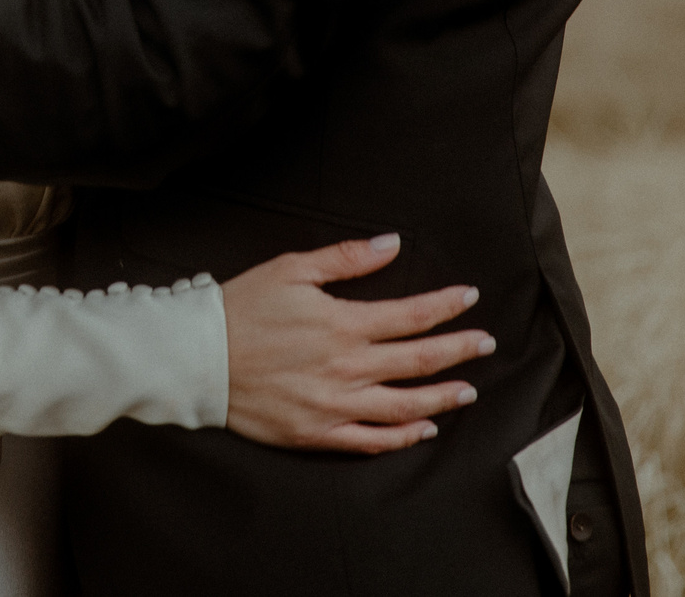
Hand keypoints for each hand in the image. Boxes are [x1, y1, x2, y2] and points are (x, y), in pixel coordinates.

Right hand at [221, 235, 492, 453]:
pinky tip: (424, 429)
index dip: (445, 306)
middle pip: (419, 361)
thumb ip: (347, 258)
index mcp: (343, 324)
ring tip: (467, 391)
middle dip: (459, 350)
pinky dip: (403, 437)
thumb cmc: (242, 307)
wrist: (199, 358)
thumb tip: (392, 244)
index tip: (469, 298)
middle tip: (485, 344)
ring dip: (442, 397)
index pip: (411, 315)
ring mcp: (334, 405)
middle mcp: (347, 368)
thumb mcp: (292, 269)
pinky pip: (371, 441)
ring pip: (405, 406)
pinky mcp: (317, 433)